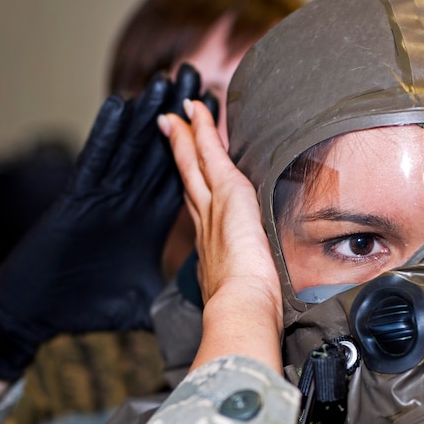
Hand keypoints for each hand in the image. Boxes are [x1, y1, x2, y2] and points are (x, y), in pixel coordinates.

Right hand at [0, 65, 217, 380]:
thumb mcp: (141, 302)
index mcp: (146, 223)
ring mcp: (102, 197)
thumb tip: (201, 314)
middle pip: (159, 151)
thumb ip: (169, 298)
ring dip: (146, 113)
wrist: (35, 313)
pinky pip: (96, 159)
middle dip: (178, 115)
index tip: (220, 121)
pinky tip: (120, 106)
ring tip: (166, 80)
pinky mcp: (78, 198)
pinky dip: (107, 135)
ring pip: (130, 148)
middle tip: (197, 76)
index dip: (201, 149)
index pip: (180, 179)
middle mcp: (126, 202)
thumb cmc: (82, 307)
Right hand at [161, 100, 282, 372]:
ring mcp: (212, 207)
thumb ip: (243, 292)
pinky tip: (198, 112)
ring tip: (178, 114)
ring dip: (187, 137)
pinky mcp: (227, 192)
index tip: (186, 178)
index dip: (192, 190)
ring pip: (195, 163)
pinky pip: (211, 152)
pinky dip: (202, 130)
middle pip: (190, 181)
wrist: (241, 305)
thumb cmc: (246, 311)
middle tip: (170, 131)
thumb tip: (254, 306)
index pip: (200, 212)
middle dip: (181, 156)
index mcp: (211, 252)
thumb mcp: (242, 299)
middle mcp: (205, 226)